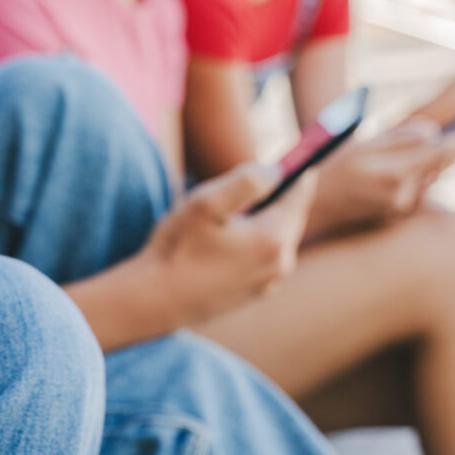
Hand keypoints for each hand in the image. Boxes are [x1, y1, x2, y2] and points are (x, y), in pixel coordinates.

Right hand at [136, 162, 315, 326]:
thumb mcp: (205, 203)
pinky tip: (222, 244)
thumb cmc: (176, 250)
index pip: (301, 192)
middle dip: (275, 196)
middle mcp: (281, 264)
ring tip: (228, 215)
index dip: (295, 169)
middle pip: (291, 216)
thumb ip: (246, 181)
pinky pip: (264, 258)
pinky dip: (252, 243)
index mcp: (274, 238)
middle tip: (251, 180)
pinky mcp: (255, 294)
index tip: (289, 152)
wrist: (153, 303)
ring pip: (277, 237)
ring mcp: (269, 283)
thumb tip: (276, 171)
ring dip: (262, 220)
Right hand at [311, 120, 454, 232]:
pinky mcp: (401, 214)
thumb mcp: (362, 145)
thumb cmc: (335, 169)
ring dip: (425, 160)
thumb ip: (400, 137)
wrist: (314, 207)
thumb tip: (434, 134)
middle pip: (439, 162)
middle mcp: (404, 195)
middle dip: (444, 144)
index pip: (440, 151)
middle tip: (442, 129)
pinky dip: (415, 174)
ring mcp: (403, 207)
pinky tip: (388, 173)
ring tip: (393, 156)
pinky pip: (420, 186)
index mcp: (394, 173)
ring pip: (430, 174)